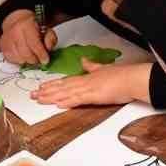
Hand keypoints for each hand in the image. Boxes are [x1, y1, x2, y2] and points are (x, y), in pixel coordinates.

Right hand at [0, 9, 54, 66]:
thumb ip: (50, 39)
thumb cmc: (32, 26)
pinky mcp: (3, 48)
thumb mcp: (46, 29)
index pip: (34, 43)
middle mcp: (15, 32)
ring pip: (20, 59)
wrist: (16, 21)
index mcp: (26, 25)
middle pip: (26, 54)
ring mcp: (7, 40)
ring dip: (27, 61)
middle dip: (35, 60)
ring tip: (31, 55)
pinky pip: (13, 60)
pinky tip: (23, 55)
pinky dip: (20, 60)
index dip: (41, 54)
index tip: (45, 60)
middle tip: (39, 58)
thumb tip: (48, 49)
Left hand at [33, 61, 151, 108]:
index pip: (66, 81)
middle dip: (46, 91)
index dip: (52, 85)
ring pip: (66, 93)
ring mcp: (89, 88)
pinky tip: (58, 104)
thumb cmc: (122, 76)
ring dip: (52, 97)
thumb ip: (92, 66)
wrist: (133, 78)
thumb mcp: (104, 68)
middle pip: (62, 87)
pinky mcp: (95, 95)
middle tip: (32, 95)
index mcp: (87, 77)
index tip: (41, 87)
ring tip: (39, 100)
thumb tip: (84, 61)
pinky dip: (68, 101)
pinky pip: (79, 99)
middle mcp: (85, 82)